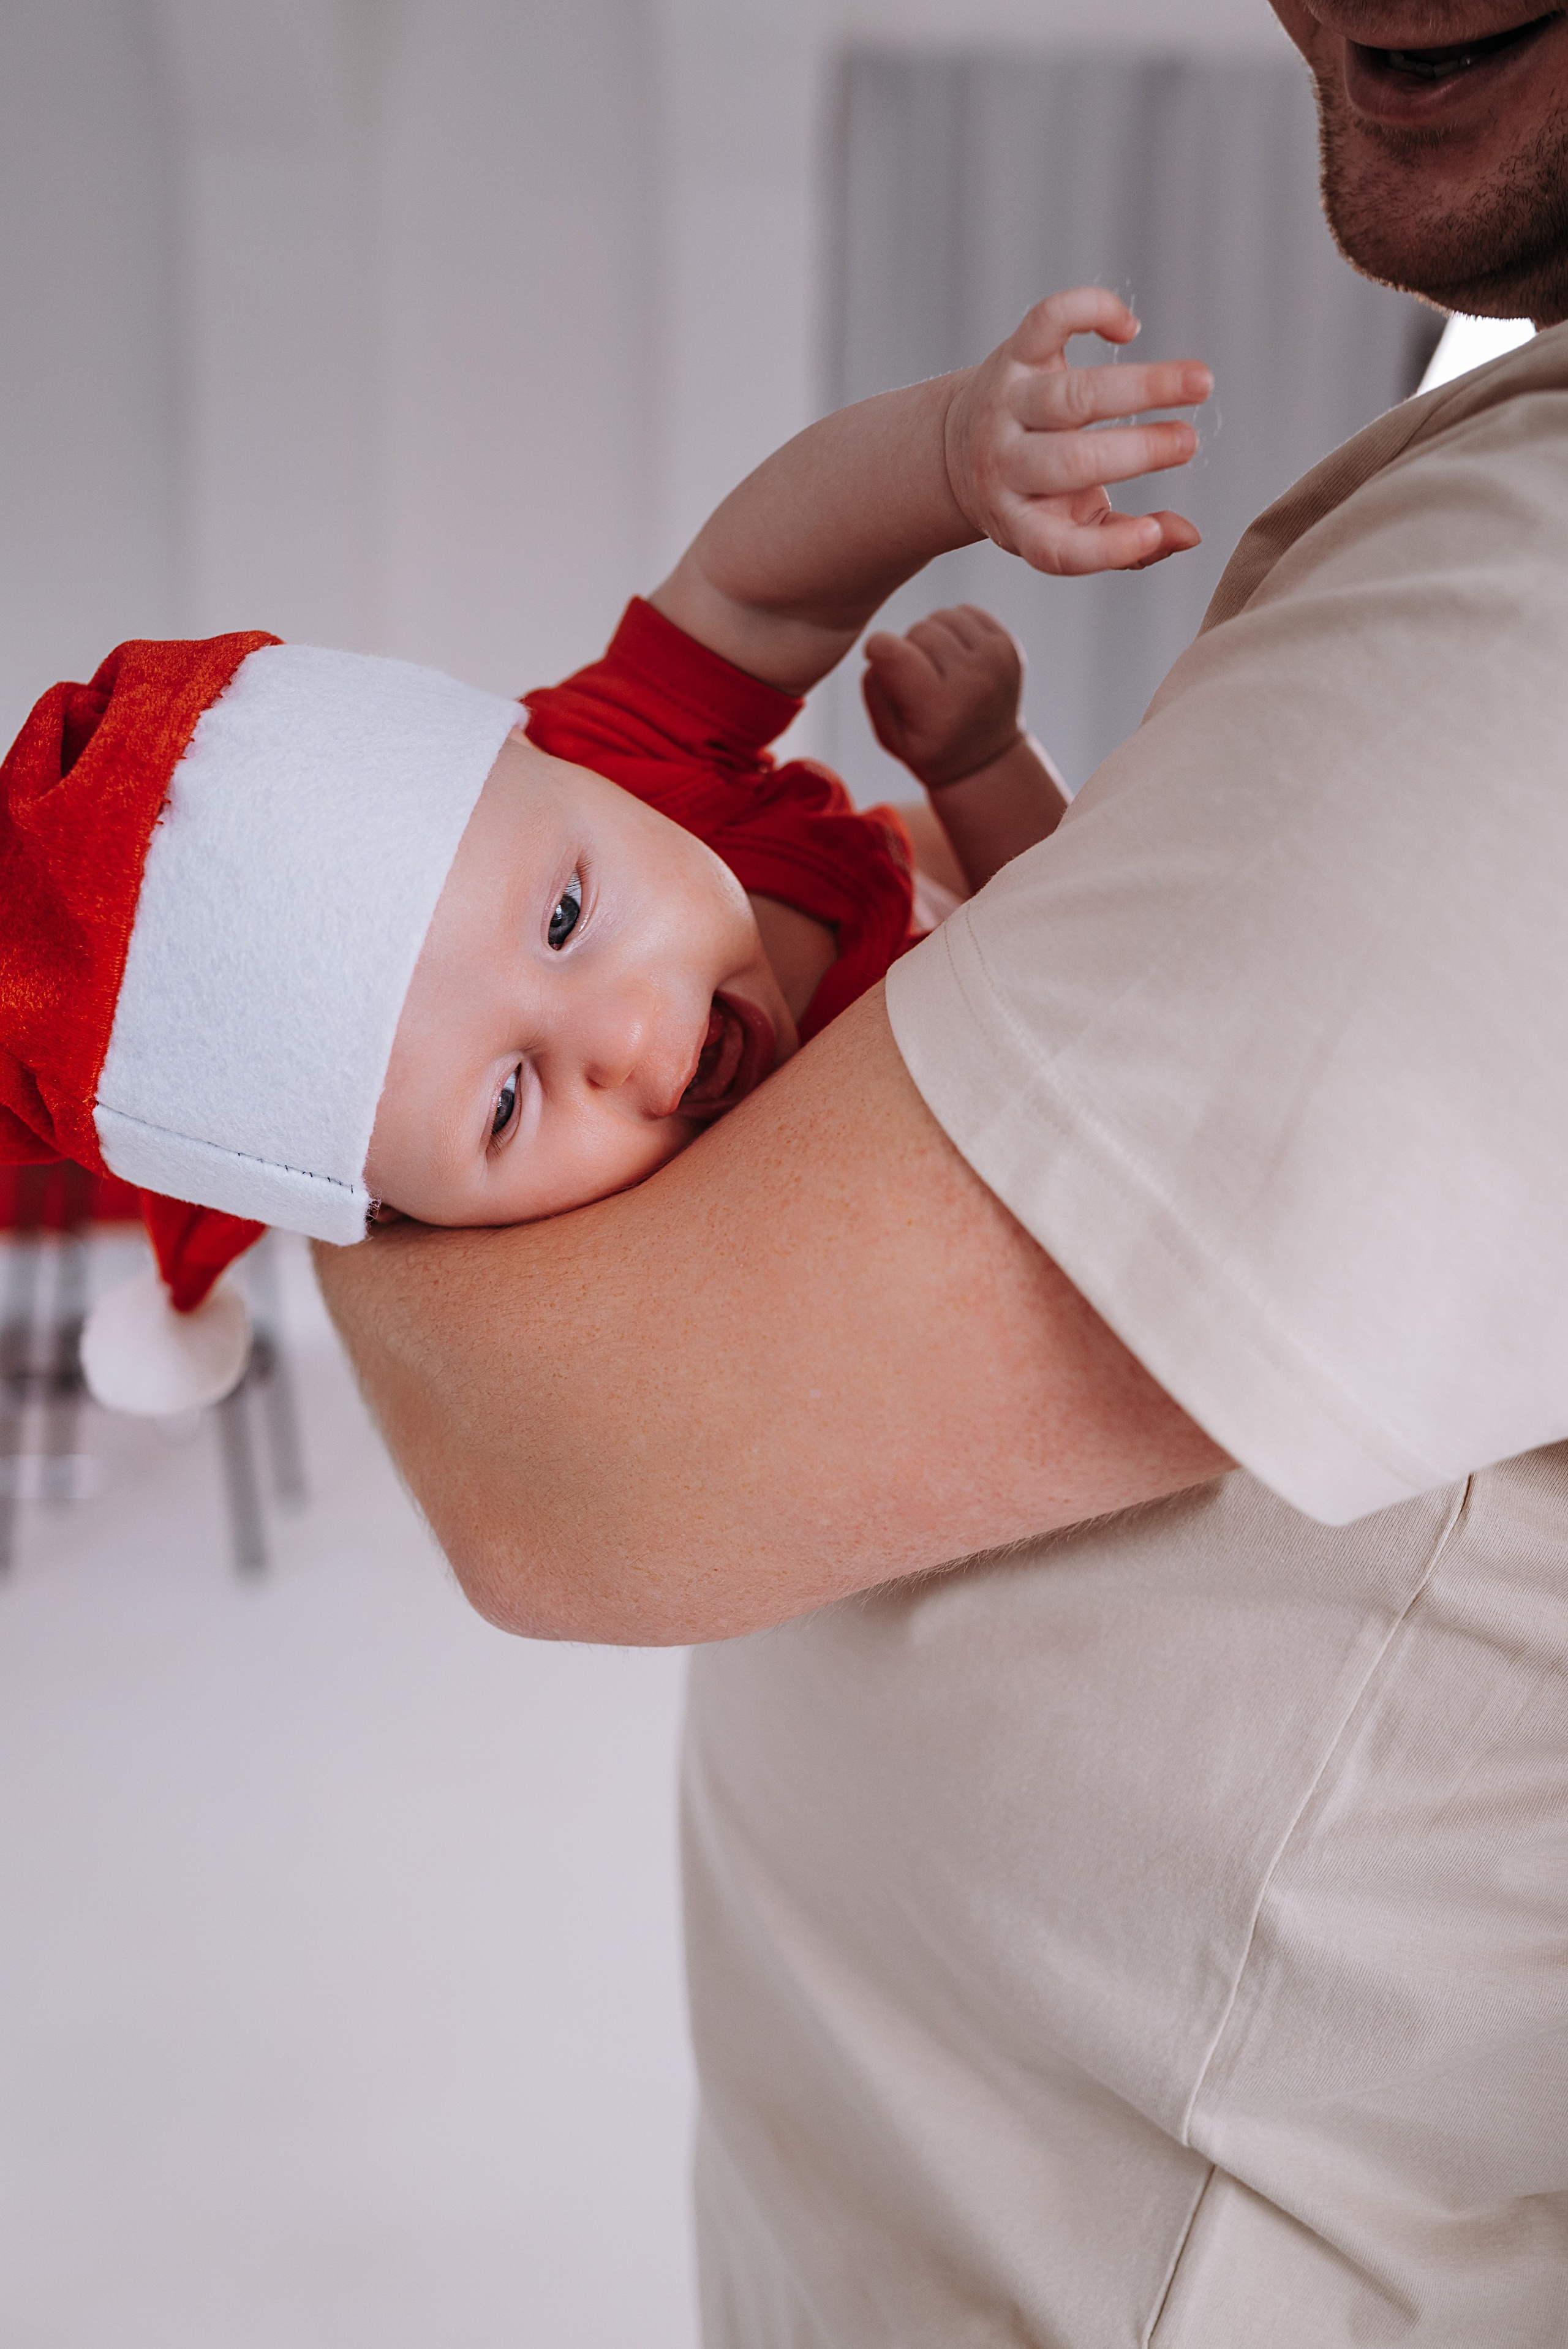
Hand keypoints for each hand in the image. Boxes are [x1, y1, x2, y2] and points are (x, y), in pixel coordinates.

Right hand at [862, 605, 1024, 788]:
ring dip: (932, 636)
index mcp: (939, 709)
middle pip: (919, 630)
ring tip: (938, 667)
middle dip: (909, 648)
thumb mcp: (890, 737)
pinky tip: (956, 657)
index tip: (879, 659)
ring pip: (942, 617)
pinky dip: (954, 629)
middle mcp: (973, 681)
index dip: (878, 649)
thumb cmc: (929, 746)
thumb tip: (881, 646)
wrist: (987, 758)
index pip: (894, 652)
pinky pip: (965, 612)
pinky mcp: (1008, 646)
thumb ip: (875, 691)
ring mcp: (996, 661)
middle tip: (918, 677)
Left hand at [944, 288, 1212, 575]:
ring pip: (1071, 396)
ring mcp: (1007, 406)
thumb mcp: (1066, 529)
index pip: (1058, 547)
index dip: (1106, 548)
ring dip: (1141, 386)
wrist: (956, 449)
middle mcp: (1006, 465)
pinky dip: (1091, 311)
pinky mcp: (1012, 356)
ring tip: (1199, 382)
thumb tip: (1190, 536)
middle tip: (1189, 444)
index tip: (1154, 532)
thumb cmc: (1033, 496)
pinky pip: (1048, 321)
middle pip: (1072, 462)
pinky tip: (1128, 328)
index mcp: (1020, 520)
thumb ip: (1125, 544)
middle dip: (1137, 452)